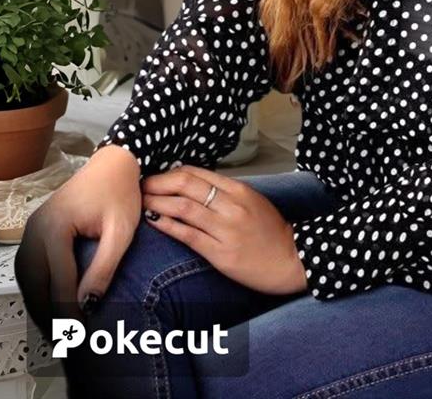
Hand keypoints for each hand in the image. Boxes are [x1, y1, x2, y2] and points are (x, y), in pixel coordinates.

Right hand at [15, 144, 141, 339]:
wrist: (113, 163)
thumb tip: (88, 304)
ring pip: (27, 278)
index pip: (59, 281)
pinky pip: (29, 266)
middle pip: (35, 283)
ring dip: (38, 303)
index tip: (80, 333)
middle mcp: (36, 228)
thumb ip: (105, 266)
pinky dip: (36, 288)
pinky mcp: (35, 229)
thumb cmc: (120, 192)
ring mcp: (32, 227)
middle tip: (64, 340)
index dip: (69, 311)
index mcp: (56, 227)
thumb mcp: (121, 230)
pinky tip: (49, 303)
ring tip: (56, 328)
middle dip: (48, 314)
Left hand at [141, 165, 307, 295]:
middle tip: (141, 184)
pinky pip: (188, 235)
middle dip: (159, 183)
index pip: (198, 173)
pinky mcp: (220, 253)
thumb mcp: (251, 201)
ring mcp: (225, 229)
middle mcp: (231, 205)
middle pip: (187, 185)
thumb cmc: (270, 230)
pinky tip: (154, 221)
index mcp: (239, 189)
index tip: (156, 175)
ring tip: (142, 201)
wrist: (290, 259)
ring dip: (158, 202)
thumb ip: (225, 192)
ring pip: (184, 208)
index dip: (172, 172)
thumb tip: (193, 185)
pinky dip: (168, 226)